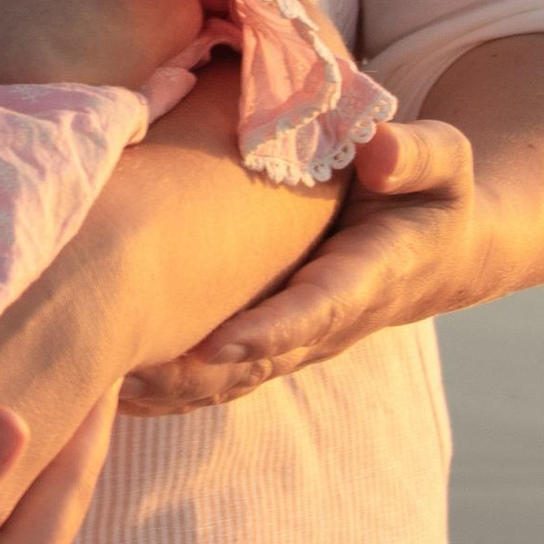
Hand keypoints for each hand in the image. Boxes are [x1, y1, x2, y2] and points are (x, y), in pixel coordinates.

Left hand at [119, 118, 489, 408]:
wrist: (440, 248)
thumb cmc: (434, 191)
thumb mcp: (444, 163)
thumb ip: (415, 156)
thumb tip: (378, 150)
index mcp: (369, 278)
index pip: (320, 309)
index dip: (272, 330)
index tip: (222, 343)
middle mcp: (327, 323)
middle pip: (258, 360)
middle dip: (195, 374)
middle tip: (128, 378)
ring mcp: (296, 339)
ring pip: (230, 379)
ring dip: (168, 390)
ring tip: (98, 393)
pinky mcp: (270, 340)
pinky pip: (218, 375)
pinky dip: (168, 389)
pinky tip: (108, 392)